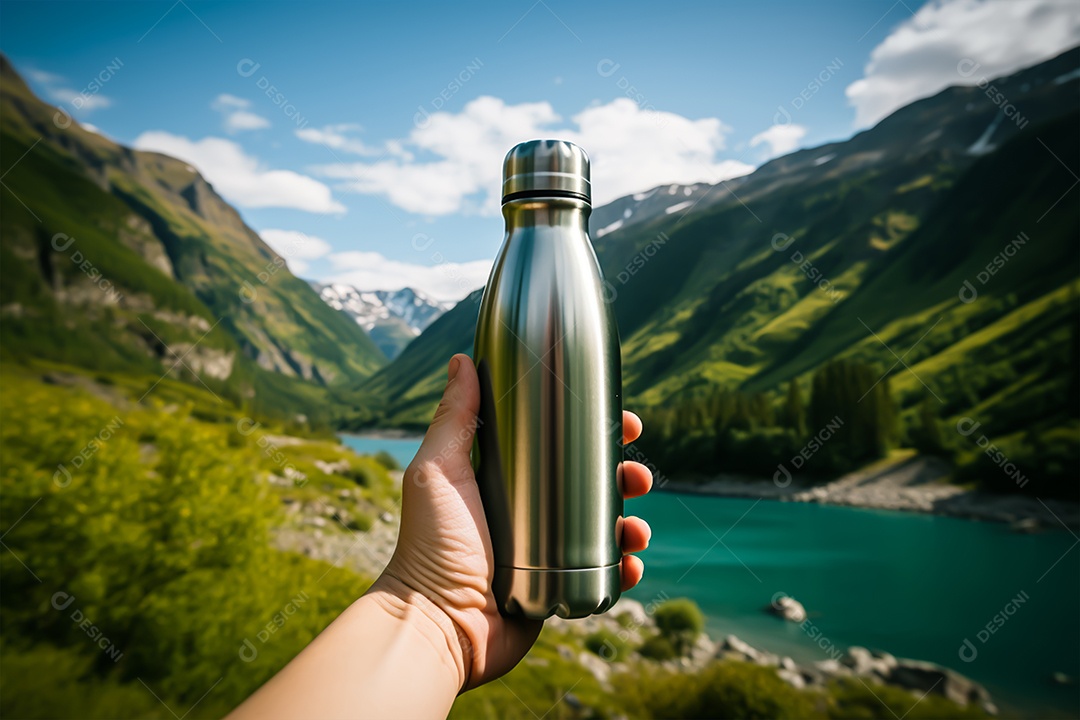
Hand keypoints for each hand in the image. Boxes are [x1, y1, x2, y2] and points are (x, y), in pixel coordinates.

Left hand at [371, 353, 652, 691]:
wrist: (437, 625)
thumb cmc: (430, 546)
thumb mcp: (438, 471)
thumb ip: (454, 418)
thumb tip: (463, 360)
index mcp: (504, 480)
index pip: (557, 444)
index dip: (593, 430)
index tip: (623, 419)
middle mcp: (527, 513)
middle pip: (589, 484)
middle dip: (622, 476)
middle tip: (637, 476)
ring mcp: (545, 553)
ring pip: (602, 529)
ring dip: (630, 523)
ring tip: (636, 528)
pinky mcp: (557, 591)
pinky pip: (602, 576)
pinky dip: (624, 568)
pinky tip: (632, 563)